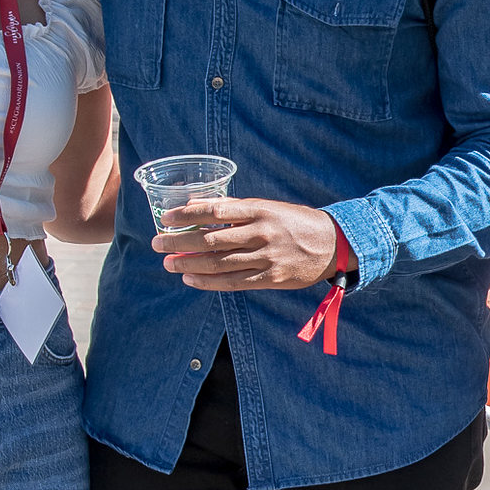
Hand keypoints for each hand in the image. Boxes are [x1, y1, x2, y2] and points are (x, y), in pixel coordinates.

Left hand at [158, 196, 344, 289]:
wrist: (332, 244)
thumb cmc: (294, 222)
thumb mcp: (266, 207)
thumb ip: (233, 209)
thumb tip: (194, 206)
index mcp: (259, 210)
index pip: (215, 210)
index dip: (187, 214)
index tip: (166, 218)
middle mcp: (262, 233)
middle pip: (211, 239)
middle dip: (179, 243)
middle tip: (157, 244)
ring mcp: (266, 258)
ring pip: (219, 263)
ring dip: (189, 264)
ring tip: (169, 264)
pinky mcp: (270, 278)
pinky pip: (233, 283)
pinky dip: (208, 282)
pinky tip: (191, 279)